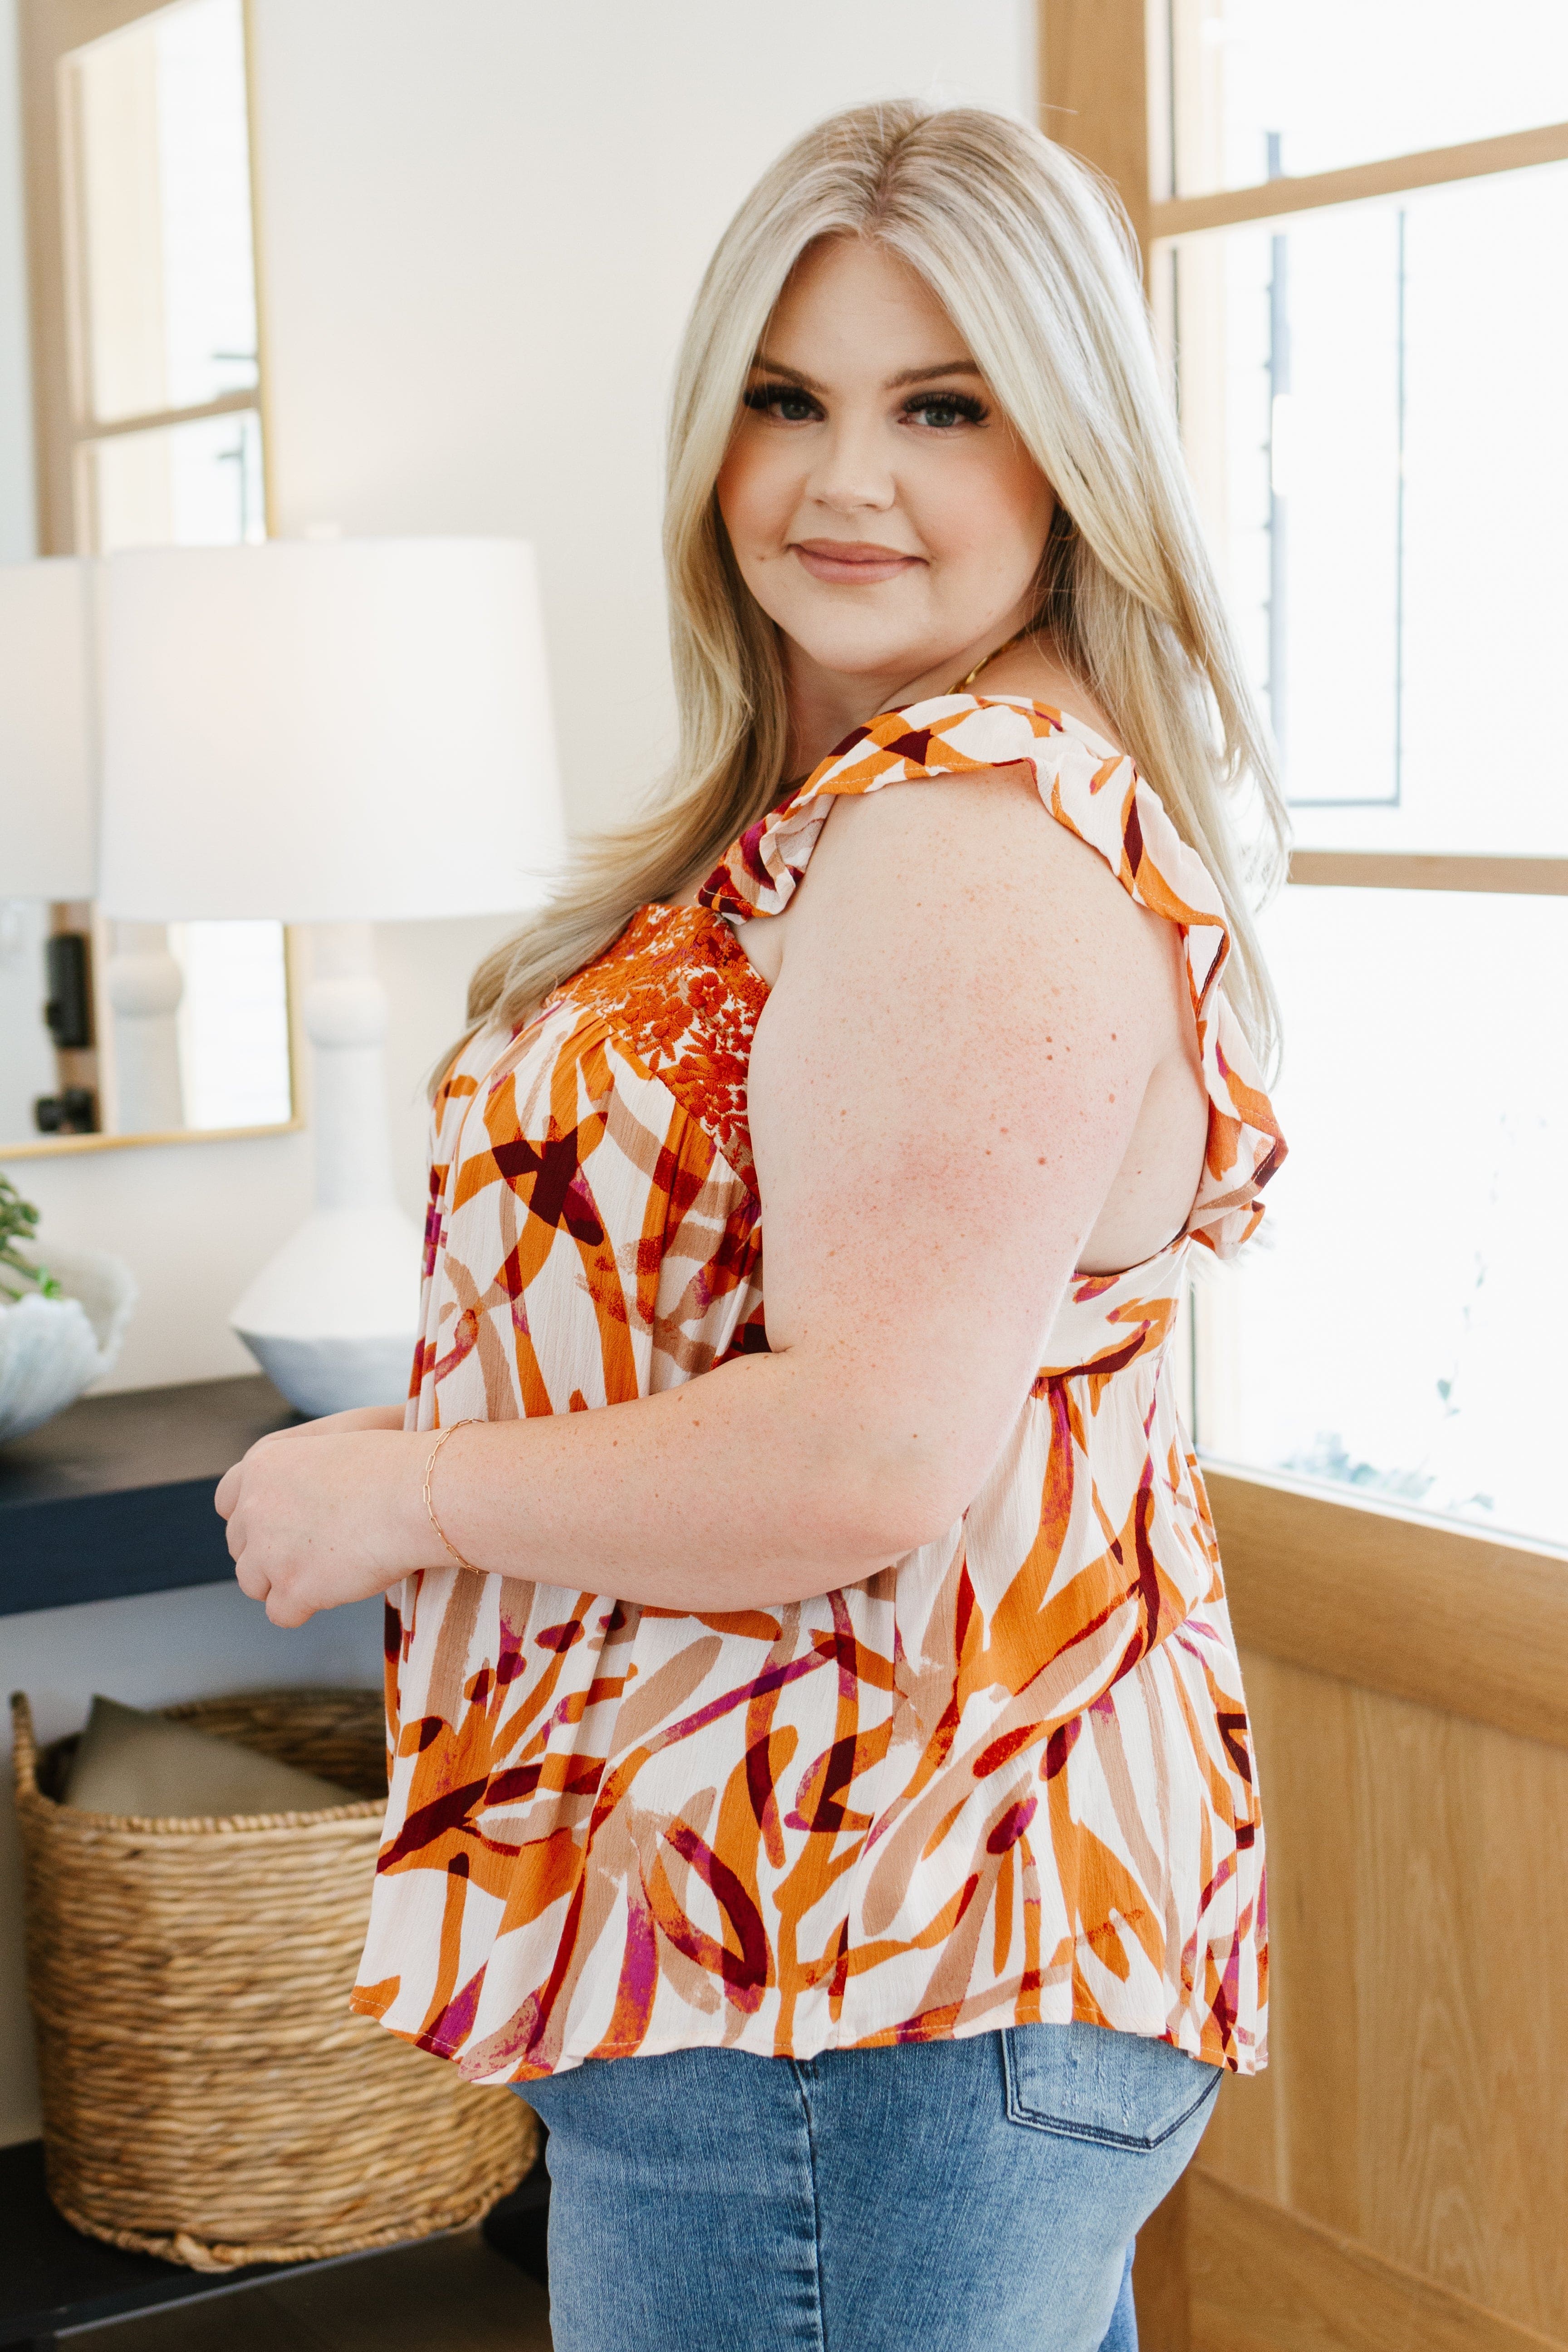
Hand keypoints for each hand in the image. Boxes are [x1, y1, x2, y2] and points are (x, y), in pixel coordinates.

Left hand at [216, 1419, 435, 1626]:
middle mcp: (254, 1506)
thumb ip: (302, 1468)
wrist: (419, 1493)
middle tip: (311, 1552)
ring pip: (252, 1583)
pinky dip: (302, 1608)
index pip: (228, 1501)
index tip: (278, 1526)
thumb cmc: (394, 1463)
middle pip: (239, 1545)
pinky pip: (280, 1613)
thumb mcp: (335, 1443)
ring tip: (324, 1574)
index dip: (252, 1518)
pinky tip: (331, 1593)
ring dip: (282, 1582)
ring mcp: (269, 1551)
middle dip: (268, 1552)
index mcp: (262, 1464)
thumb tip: (297, 1497)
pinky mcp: (292, 1588)